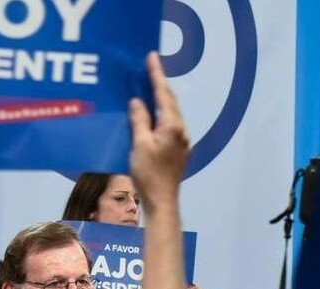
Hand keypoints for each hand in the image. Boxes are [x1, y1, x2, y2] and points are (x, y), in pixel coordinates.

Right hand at [127, 52, 189, 211]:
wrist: (162, 201)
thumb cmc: (149, 174)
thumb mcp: (139, 145)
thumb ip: (139, 120)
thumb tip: (138, 102)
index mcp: (172, 126)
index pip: (164, 95)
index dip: (157, 75)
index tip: (152, 57)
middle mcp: (181, 131)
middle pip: (171, 102)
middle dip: (160, 83)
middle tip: (150, 66)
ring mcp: (182, 141)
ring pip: (171, 113)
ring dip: (161, 98)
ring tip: (149, 85)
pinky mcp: (178, 150)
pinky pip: (169, 124)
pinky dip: (161, 113)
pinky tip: (151, 113)